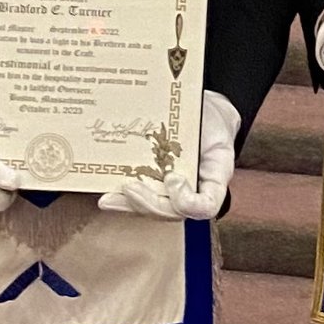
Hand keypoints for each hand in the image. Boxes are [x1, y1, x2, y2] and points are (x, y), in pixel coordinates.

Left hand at [101, 91, 239, 220]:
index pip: (205, 207)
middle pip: (170, 212)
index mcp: (213, 182)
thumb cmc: (211, 122)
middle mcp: (191, 192)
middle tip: (130, 187)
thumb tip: (179, 145)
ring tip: (109, 198)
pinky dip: (121, 199)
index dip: (187, 201)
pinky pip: (138, 197)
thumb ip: (207, 139)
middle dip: (148, 203)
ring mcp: (169, 191)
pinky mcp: (151, 183)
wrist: (200, 112)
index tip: (173, 177)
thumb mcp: (218, 128)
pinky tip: (105, 195)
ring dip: (129, 205)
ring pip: (151, 208)